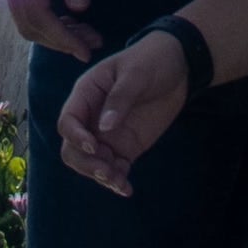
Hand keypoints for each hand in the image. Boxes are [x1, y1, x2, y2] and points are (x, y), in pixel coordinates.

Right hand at [0, 0, 100, 55]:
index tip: (85, 49)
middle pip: (27, 21)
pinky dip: (45, 16)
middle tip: (91, 44)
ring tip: (85, 34)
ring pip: (23, 15)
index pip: (36, 13)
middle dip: (58, 39)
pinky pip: (23, 2)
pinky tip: (69, 16)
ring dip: (52, 31)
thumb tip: (80, 8)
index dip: (61, 37)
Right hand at [58, 31, 190, 194]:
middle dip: (86, 164)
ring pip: (91, 163)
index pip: (68, 121)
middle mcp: (92, 118)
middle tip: (107, 170)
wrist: (179, 66)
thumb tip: (104, 128)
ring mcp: (108, 135)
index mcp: (86, 94)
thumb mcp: (136, 73)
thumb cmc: (152, 59)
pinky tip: (127, 189)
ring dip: (101, 176)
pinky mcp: (125, 147)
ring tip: (120, 183)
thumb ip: (120, 98)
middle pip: (73, 148)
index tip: (95, 147)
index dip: (75, 137)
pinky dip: (117, 181)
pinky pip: (114, 169)